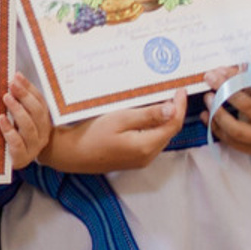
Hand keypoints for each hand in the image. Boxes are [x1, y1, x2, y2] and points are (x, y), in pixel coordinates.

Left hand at [1, 73, 51, 170]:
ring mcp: (34, 146)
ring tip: (6, 98)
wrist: (16, 161)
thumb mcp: (19, 116)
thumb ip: (18, 100)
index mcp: (44, 121)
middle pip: (37, 112)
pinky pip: (17, 143)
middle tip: (11, 85)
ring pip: (29, 127)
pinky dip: (9, 130)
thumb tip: (14, 79)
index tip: (17, 77)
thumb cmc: (17, 135)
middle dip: (24, 97)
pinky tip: (1, 119)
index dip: (29, 88)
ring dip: (17, 110)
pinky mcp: (22, 157)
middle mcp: (43, 133)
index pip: (40, 101)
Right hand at [42, 97, 182, 174]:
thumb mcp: (119, 119)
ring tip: (161, 100)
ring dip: (164, 120)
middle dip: (174, 112)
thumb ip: (148, 115)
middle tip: (172, 92)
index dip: (179, 106)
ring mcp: (140, 160)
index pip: (173, 124)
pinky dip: (153, 127)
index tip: (180, 90)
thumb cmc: (90, 134)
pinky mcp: (133, 159)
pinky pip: (150, 141)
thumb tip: (173, 109)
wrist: (70, 153)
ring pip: (160, 136)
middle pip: (169, 132)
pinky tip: (147, 116)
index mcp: (146, 146)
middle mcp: (147, 156)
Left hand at [208, 76, 250, 156]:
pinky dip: (215, 127)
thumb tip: (221, 71)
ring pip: (235, 129)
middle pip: (246, 106)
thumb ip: (247, 79)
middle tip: (210, 79)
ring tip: (207, 98)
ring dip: (217, 112)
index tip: (219, 71)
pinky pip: (230, 141)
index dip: (235, 78)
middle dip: (224, 91)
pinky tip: (206, 115)